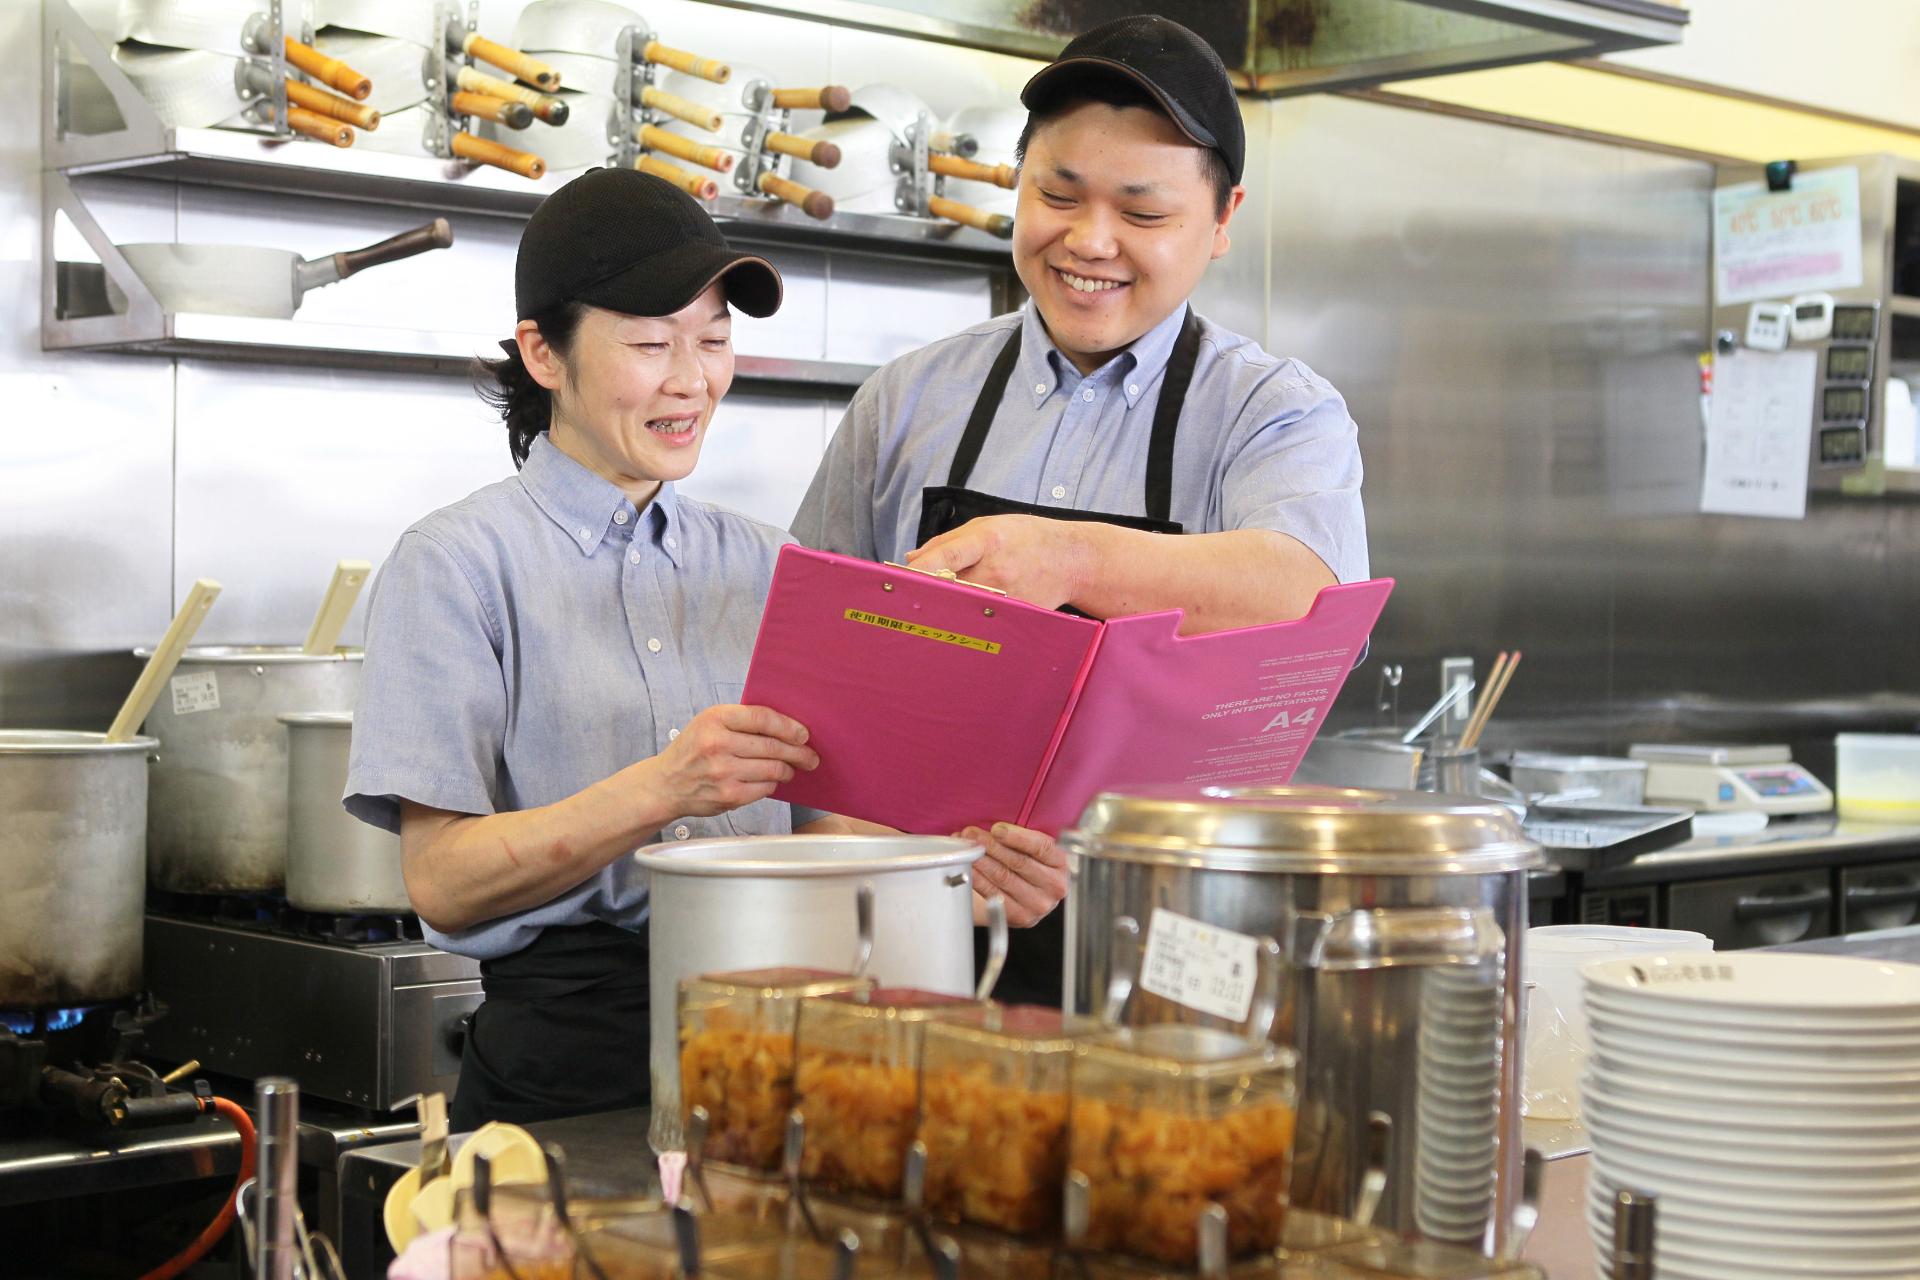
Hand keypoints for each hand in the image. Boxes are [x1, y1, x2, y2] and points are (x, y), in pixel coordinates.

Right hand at [644, 704, 818, 816]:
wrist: (666, 784)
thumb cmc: (692, 750)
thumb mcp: (709, 723)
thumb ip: (741, 721)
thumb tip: (787, 727)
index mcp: (715, 719)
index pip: (763, 718)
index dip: (789, 726)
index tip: (803, 734)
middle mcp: (718, 744)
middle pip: (773, 746)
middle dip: (798, 752)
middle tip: (810, 756)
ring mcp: (723, 772)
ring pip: (773, 769)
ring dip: (787, 769)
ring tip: (791, 768)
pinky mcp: (728, 796)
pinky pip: (765, 788)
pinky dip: (772, 784)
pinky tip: (770, 780)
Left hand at [907, 515, 1099, 610]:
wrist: (1070, 559)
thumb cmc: (1026, 538)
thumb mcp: (988, 525)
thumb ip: (947, 541)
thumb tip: (911, 558)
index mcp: (988, 540)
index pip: (949, 555)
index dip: (922, 568)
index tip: (898, 578)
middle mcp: (997, 570)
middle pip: (951, 588)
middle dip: (925, 594)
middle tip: (900, 601)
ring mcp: (1007, 597)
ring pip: (963, 609)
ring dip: (942, 611)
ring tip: (923, 614)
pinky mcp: (1015, 615)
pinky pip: (982, 622)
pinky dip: (965, 622)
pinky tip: (955, 623)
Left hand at [957, 822, 1067, 926]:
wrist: (1026, 898)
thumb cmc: (1028, 868)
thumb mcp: (1031, 850)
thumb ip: (1015, 838)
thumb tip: (986, 832)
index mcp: (1061, 864)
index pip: (1040, 847)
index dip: (1016, 836)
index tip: (996, 829)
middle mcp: (1055, 886)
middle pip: (1019, 862)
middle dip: (991, 845)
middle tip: (973, 836)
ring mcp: (1039, 904)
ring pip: (1005, 877)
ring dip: (982, 861)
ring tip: (968, 850)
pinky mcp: (1021, 917)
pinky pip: (995, 894)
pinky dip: (979, 880)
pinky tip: (970, 869)